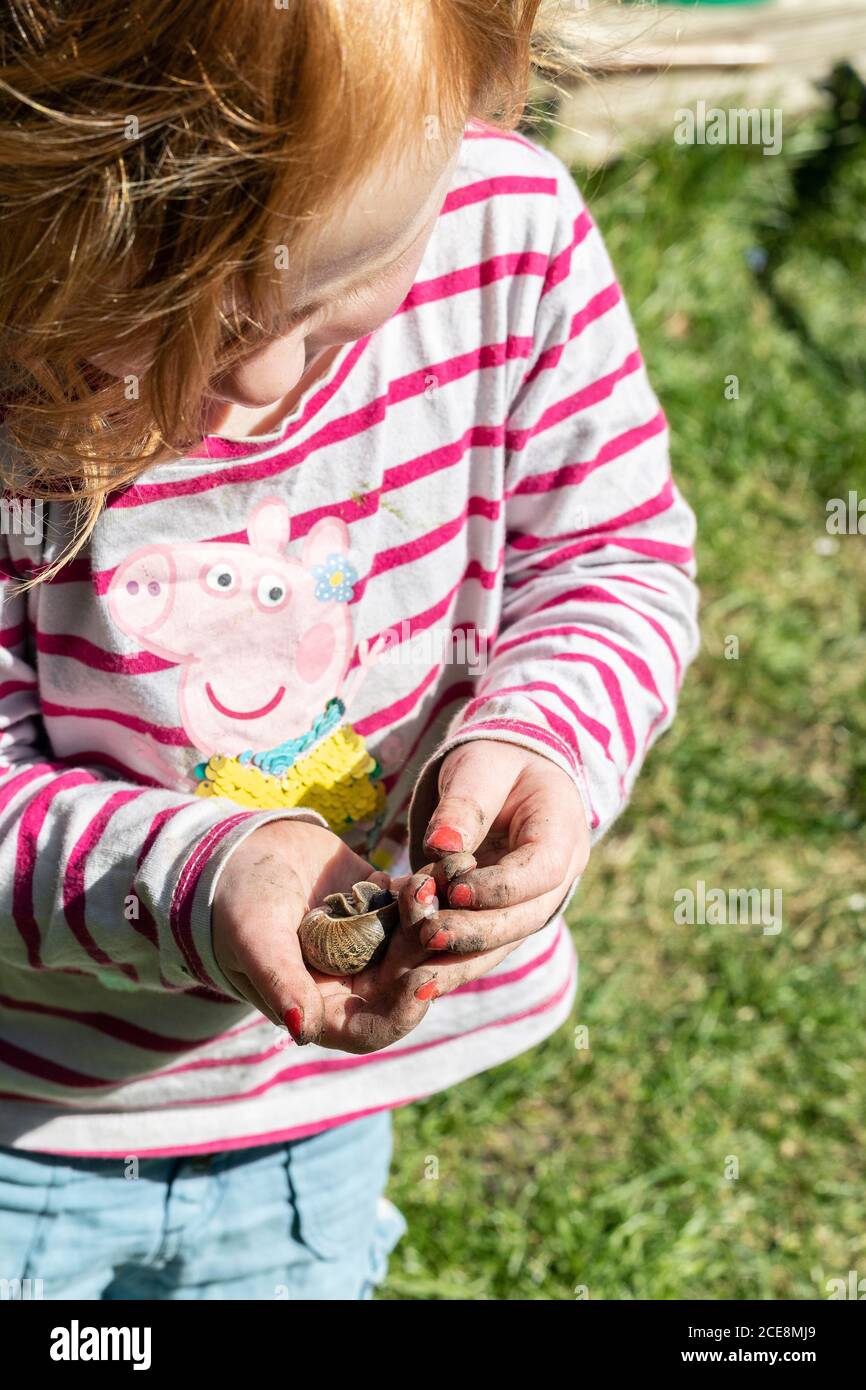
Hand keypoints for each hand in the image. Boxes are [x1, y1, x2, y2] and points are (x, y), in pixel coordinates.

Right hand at [212, 820, 442, 1052]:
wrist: (241, 849)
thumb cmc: (236, 904)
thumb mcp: (255, 940)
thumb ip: (280, 983)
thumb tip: (299, 1030)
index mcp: (322, 1007)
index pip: (371, 1028)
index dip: (401, 1014)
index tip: (422, 983)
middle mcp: (354, 982)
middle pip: (406, 983)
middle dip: (428, 956)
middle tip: (443, 924)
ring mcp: (373, 944)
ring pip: (419, 942)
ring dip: (435, 918)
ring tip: (434, 887)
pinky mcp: (384, 907)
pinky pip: (417, 904)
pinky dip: (431, 888)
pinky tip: (446, 867)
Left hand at [405, 740, 589, 997]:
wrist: (508, 781)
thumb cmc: (496, 766)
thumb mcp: (480, 769)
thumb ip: (464, 805)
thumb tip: (441, 846)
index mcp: (562, 833)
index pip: (540, 870)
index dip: (500, 886)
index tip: (454, 890)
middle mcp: (557, 880)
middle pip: (523, 918)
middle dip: (475, 933)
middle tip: (428, 936)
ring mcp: (533, 906)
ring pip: (503, 944)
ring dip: (461, 963)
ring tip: (418, 980)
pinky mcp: (504, 921)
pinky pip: (482, 949)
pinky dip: (450, 964)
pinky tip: (415, 980)